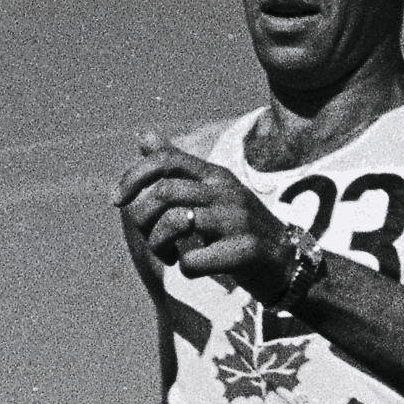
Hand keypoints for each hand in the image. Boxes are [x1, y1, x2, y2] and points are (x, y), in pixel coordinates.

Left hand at [121, 139, 308, 296]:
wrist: (288, 264)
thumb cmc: (239, 228)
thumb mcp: (211, 191)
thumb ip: (177, 166)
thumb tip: (142, 135)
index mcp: (214, 175)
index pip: (165, 161)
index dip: (132, 177)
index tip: (115, 200)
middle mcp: (226, 191)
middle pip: (163, 194)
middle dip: (143, 220)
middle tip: (150, 238)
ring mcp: (237, 220)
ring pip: (176, 223)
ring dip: (160, 245)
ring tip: (170, 255)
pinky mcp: (245, 250)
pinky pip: (194, 259)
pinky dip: (185, 268)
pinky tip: (194, 268)